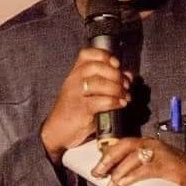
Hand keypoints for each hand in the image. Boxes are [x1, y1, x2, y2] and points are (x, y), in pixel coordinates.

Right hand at [40, 48, 131, 162]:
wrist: (56, 131)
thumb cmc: (75, 110)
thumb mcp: (87, 93)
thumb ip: (107, 81)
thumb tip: (128, 75)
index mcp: (74, 73)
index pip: (86, 54)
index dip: (103, 55)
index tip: (116, 63)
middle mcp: (73, 80)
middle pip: (95, 67)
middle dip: (115, 74)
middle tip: (125, 84)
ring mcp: (75, 94)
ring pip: (99, 83)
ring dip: (117, 88)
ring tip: (125, 96)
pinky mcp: (80, 109)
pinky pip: (101, 101)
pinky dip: (115, 101)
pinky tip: (121, 104)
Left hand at [90, 138, 185, 185]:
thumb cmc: (177, 171)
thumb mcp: (155, 164)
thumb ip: (139, 168)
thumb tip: (117, 179)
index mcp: (147, 143)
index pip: (122, 143)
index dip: (107, 153)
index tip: (95, 165)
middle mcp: (152, 145)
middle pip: (124, 147)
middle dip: (108, 159)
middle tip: (97, 172)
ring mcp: (161, 155)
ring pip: (134, 158)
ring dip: (118, 171)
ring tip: (110, 184)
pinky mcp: (168, 168)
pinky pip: (146, 169)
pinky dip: (133, 176)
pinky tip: (124, 183)